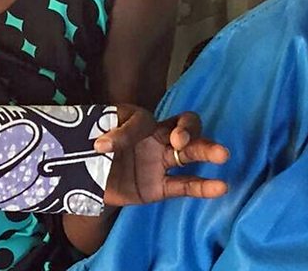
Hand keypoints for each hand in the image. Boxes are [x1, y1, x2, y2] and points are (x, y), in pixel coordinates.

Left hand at [97, 106, 228, 206]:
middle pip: (183, 128)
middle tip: (181, 140)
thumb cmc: (93, 146)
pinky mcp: (160, 187)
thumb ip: (104, 134)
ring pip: (189, 153)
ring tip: (222, 155)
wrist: (85, 177)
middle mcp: (157, 139)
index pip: (144, 120)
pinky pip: (185, 185)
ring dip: (206, 151)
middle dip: (188, 131)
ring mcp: (161, 163)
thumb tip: (102, 144)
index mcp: (141, 122)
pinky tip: (221, 186)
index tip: (102, 146)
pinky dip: (203, 187)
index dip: (124, 133)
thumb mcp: (95, 132)